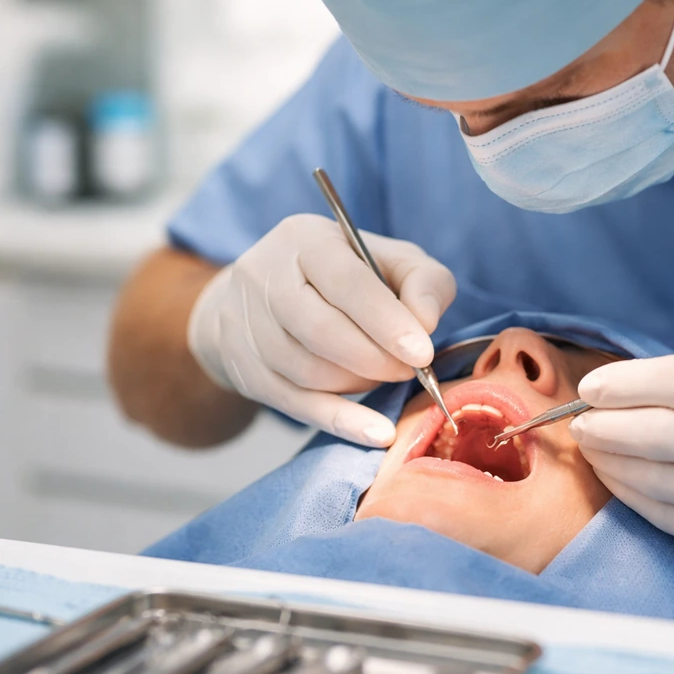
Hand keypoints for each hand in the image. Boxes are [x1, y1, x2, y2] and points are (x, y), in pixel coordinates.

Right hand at [187, 214, 455, 446]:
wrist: (259, 297)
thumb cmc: (343, 277)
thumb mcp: (389, 260)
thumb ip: (423, 281)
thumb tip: (426, 322)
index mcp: (305, 241)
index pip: (346, 282)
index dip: (386, 321)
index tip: (422, 353)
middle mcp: (265, 278)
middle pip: (322, 331)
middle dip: (376, 359)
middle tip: (410, 370)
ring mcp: (247, 327)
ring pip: (309, 371)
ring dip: (359, 383)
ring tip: (384, 376)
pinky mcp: (246, 371)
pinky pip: (297, 405)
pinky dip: (342, 422)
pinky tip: (377, 433)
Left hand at [570, 355, 673, 629]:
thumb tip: (628, 386)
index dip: (625, 383)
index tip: (591, 388)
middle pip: (657, 432)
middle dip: (605, 426)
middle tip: (580, 423)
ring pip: (654, 478)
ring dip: (610, 463)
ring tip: (592, 450)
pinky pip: (665, 515)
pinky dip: (631, 495)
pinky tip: (617, 480)